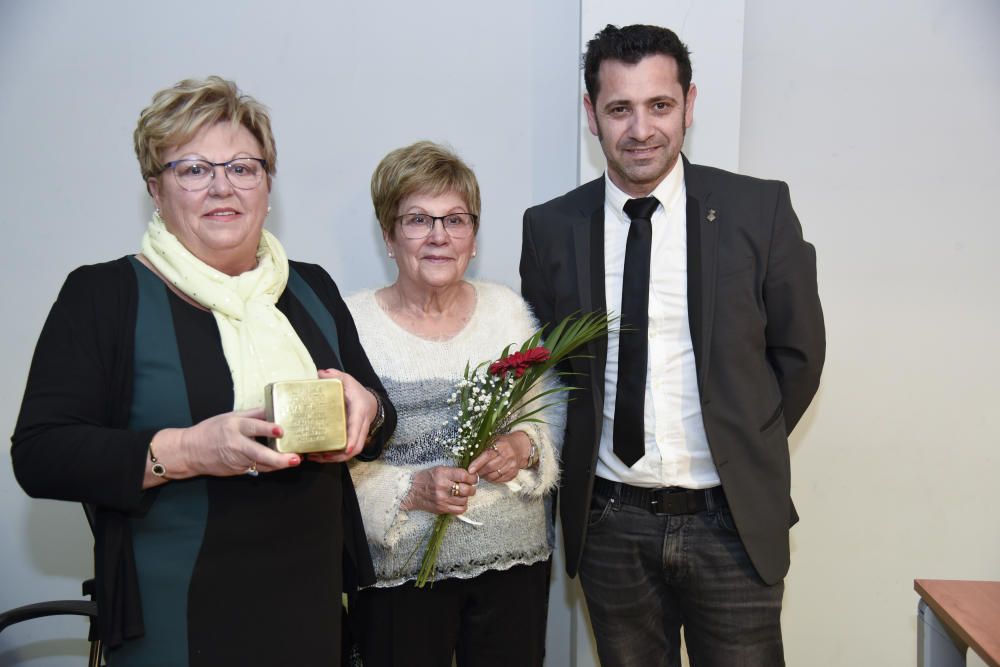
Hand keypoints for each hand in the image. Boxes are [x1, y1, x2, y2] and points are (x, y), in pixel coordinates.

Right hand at [168, 407, 299, 477]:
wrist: (190, 452)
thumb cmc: (211, 430)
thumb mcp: (230, 416)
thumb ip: (253, 414)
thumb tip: (274, 408)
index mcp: (234, 427)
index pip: (253, 427)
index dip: (267, 429)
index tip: (281, 431)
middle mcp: (236, 445)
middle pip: (259, 453)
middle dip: (279, 458)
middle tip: (296, 458)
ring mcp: (236, 460)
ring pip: (261, 464)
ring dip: (279, 464)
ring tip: (295, 460)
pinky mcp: (237, 471)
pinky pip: (257, 468)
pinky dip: (270, 466)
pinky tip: (282, 464)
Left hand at [306, 368, 377, 463]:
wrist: (370, 402)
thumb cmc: (356, 392)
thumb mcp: (348, 381)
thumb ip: (336, 376)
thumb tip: (320, 373)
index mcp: (359, 412)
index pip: (358, 429)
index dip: (353, 440)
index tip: (347, 449)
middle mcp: (361, 427)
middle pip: (356, 447)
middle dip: (339, 456)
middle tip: (320, 456)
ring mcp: (357, 435)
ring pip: (350, 453)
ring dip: (333, 458)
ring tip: (314, 457)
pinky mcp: (352, 440)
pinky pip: (345, 452)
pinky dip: (333, 456)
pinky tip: (318, 456)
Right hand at [402, 466, 478, 514]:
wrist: (410, 491)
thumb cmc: (425, 478)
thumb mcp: (438, 469)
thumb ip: (453, 472)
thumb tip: (470, 476)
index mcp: (442, 474)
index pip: (464, 475)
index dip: (472, 477)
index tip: (473, 478)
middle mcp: (442, 487)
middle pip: (466, 489)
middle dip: (471, 488)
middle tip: (469, 486)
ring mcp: (442, 499)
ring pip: (464, 500)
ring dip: (466, 497)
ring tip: (461, 494)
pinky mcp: (441, 509)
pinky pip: (459, 510)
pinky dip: (462, 506)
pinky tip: (458, 502)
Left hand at [467, 432, 530, 483]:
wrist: (520, 447)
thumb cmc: (504, 443)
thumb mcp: (494, 440)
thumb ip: (484, 447)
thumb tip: (469, 456)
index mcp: (501, 445)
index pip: (487, 455)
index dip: (477, 463)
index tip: (470, 469)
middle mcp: (508, 455)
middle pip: (490, 467)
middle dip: (479, 471)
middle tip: (473, 473)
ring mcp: (512, 465)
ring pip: (494, 475)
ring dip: (485, 476)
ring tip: (481, 473)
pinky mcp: (514, 473)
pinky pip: (500, 480)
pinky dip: (492, 479)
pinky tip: (489, 475)